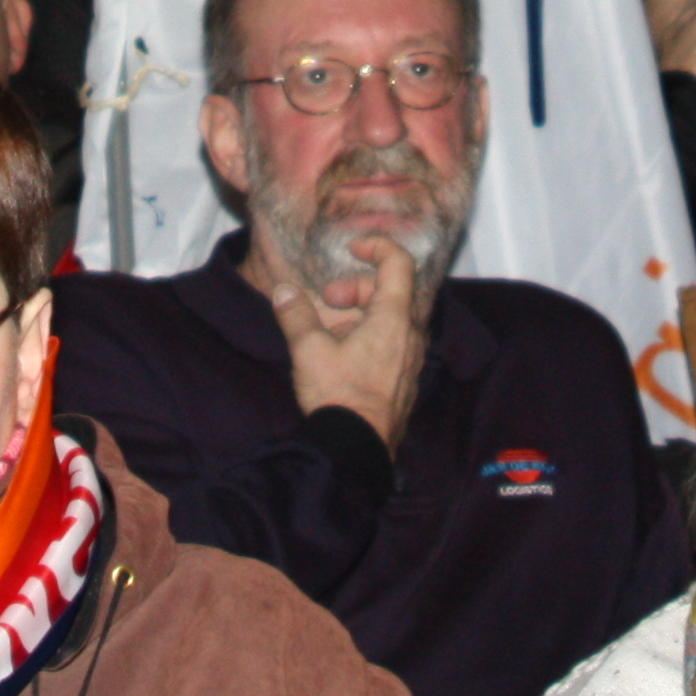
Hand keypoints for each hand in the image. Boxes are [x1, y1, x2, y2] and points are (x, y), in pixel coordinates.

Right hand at [270, 234, 427, 448]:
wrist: (358, 449)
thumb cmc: (340, 396)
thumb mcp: (309, 350)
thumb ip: (296, 314)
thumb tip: (284, 291)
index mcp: (394, 319)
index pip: (399, 264)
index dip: (378, 246)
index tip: (352, 248)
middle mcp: (411, 335)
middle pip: (391, 290)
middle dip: (356, 287)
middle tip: (327, 301)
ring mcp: (411, 359)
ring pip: (390, 318)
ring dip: (359, 313)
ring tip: (328, 331)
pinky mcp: (405, 379)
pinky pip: (392, 342)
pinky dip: (368, 334)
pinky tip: (341, 355)